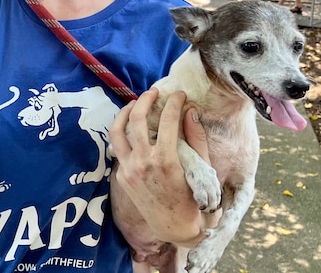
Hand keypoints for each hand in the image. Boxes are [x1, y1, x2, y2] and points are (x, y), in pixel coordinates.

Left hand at [109, 88, 210, 246]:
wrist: (175, 228)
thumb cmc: (194, 200)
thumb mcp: (202, 170)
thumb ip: (196, 138)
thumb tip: (190, 111)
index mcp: (166, 160)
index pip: (167, 120)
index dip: (174, 102)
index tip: (179, 94)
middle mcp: (143, 163)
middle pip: (137, 119)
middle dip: (145, 99)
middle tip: (154, 92)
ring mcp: (128, 170)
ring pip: (117, 131)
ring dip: (125, 113)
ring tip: (135, 103)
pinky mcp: (122, 177)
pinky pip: (118, 149)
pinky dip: (124, 133)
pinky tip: (132, 128)